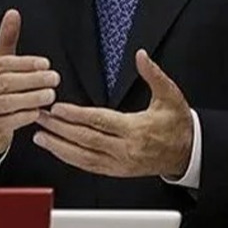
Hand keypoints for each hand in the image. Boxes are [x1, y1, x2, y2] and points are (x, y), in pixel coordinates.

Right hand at [0, 9, 61, 163]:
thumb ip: (7, 40)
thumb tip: (13, 12)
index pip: (1, 63)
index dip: (24, 63)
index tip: (46, 64)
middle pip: (4, 82)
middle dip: (32, 80)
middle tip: (55, 78)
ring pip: (5, 103)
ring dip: (31, 98)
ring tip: (51, 95)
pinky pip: (6, 122)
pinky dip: (24, 116)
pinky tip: (38, 112)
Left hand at [32, 49, 191, 178]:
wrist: (188, 153)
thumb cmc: (177, 124)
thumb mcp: (170, 95)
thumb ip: (154, 74)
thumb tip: (141, 55)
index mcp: (136, 129)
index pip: (100, 121)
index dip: (76, 115)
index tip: (58, 108)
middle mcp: (125, 149)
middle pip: (86, 140)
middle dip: (60, 130)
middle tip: (40, 118)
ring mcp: (120, 164)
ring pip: (83, 157)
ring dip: (59, 146)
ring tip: (39, 135)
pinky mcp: (116, 171)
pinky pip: (89, 166)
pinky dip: (70, 158)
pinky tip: (55, 149)